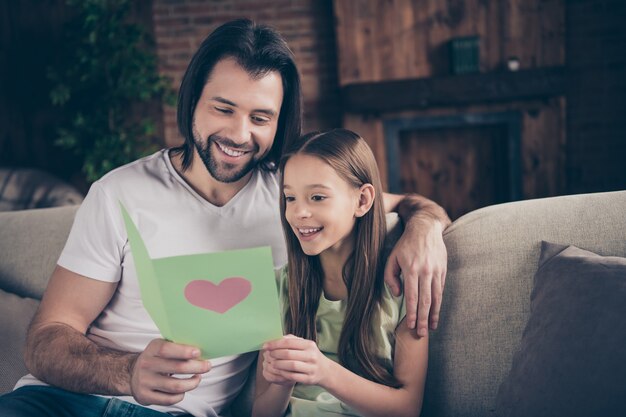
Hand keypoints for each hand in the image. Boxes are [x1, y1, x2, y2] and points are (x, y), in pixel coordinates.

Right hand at [129, 339, 210, 405]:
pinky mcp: (145, 396)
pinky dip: (181, 395)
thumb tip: (200, 352)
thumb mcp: (161, 346)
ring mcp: (145, 382)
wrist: (132, 374)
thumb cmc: (156, 358)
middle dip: (197, 367)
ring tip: (198, 378)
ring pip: (175, 386)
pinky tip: (185, 389)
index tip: (198, 352)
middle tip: (207, 366)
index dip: (183, 351)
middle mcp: (146, 365)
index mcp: (152, 349)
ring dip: (192, 383)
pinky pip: (169, 399)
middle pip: (176, 368)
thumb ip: (177, 347)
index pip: (166, 349)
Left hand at [262, 335, 330, 386]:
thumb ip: (292, 340)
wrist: (325, 370)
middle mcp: (311, 355)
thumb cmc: (310, 355)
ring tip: (272, 363)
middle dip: (275, 354)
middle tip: (268, 354)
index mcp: (309, 345)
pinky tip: (279, 371)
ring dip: (278, 364)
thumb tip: (276, 338)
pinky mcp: (309, 378)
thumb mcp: (305, 345)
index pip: (289, 342)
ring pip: (291, 365)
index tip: (265, 346)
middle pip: (289, 354)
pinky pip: (293, 376)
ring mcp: (311, 368)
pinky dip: (284, 373)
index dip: (275, 344)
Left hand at [384, 219, 446, 336]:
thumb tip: (397, 295)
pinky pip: (441, 290)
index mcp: (411, 269)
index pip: (412, 296)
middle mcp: (425, 271)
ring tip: (430, 328)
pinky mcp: (443, 270)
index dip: (411, 312)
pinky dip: (439, 303)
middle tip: (420, 333)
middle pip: (425, 300)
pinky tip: (436, 313)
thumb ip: (390, 277)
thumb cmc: (405, 245)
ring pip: (436, 297)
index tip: (410, 325)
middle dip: (422, 318)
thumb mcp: (392, 257)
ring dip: (433, 314)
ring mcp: (436, 271)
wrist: (426, 228)